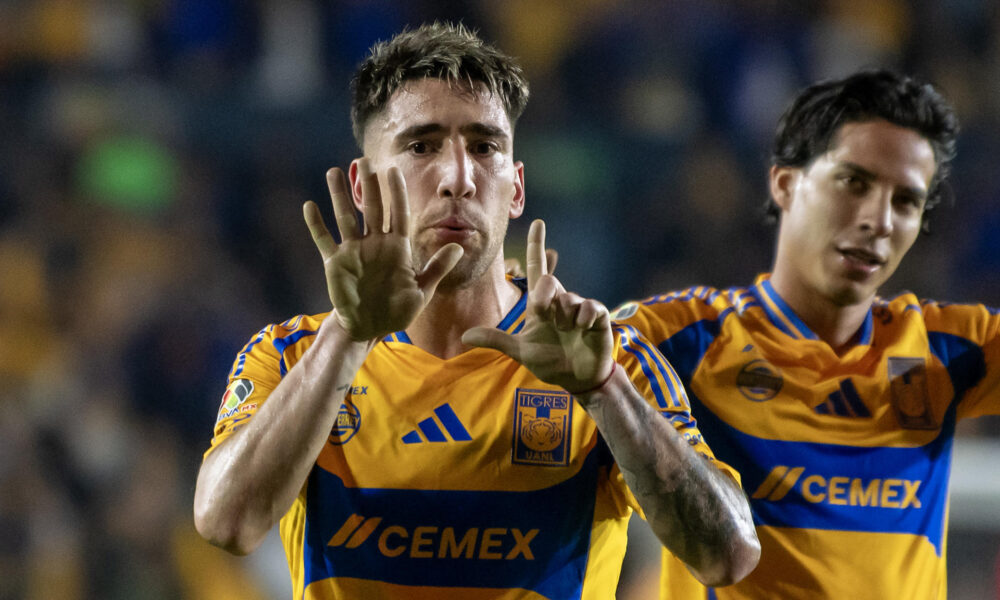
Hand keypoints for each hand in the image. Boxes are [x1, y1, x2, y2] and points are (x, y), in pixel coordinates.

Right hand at [303, 160, 463, 340]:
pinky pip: (324, 241)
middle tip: (365, 161)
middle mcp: (375, 244)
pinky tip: (309, 206)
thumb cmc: (397, 310)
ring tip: (334, 172)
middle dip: (369, 185)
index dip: (396, 192)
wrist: (370, 327)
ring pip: (346, 217)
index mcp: (397, 248)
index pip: (398, 213)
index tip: (394, 170)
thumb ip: (437, 268)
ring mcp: (354, 251)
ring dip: (340, 196)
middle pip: (372, 208)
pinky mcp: (335, 263)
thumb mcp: (421, 291)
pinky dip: (316, 225)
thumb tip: (459, 246)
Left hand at [462, 219, 613, 393]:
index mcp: (541, 305)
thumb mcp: (520, 351)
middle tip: (546, 318)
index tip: (537, 222)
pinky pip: (589, 307)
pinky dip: (583, 318)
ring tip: (567, 332)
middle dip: (543, 298)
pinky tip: (581, 329)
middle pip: (548, 281)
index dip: (536, 245)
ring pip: (567, 297)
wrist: (577, 378)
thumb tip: (465, 336)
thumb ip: (496, 340)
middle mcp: (559, 301)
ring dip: (563, 317)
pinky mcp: (597, 316)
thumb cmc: (550, 361)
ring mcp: (579, 307)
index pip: (536, 268)